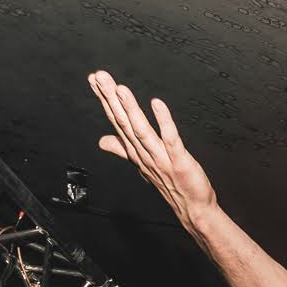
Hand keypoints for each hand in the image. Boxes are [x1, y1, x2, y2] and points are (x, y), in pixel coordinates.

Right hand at [89, 71, 216, 227]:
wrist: (192, 209)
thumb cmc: (170, 185)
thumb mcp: (143, 164)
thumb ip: (123, 149)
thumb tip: (102, 141)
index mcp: (136, 151)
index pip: (116, 121)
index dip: (105, 100)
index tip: (94, 80)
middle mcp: (144, 154)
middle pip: (124, 123)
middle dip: (111, 99)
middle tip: (99, 76)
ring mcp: (161, 159)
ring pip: (141, 131)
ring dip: (130, 109)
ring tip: (120, 88)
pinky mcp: (178, 162)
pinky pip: (170, 139)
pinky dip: (164, 122)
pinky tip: (157, 104)